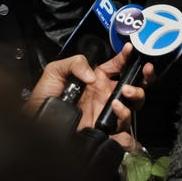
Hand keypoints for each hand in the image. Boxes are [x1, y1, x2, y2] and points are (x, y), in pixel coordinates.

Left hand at [23, 44, 152, 134]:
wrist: (36, 124)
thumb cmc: (44, 97)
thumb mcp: (56, 71)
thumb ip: (75, 63)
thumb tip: (93, 75)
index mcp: (98, 79)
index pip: (119, 65)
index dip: (127, 56)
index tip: (130, 49)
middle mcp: (107, 95)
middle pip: (135, 85)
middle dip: (145, 77)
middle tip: (145, 70)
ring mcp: (108, 113)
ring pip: (135, 104)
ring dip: (135, 94)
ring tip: (124, 92)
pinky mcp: (106, 131)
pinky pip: (125, 129)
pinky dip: (124, 117)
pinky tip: (115, 110)